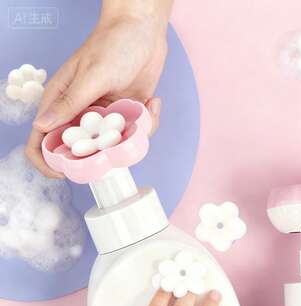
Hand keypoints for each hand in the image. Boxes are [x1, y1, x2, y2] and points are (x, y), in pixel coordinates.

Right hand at [26, 10, 168, 177]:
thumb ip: (69, 103)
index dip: (48, 162)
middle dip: (100, 156)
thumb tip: (43, 127)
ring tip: (141, 112)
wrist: (143, 30)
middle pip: (80, 153)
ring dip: (130, 140)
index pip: (41, 141)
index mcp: (60, 103)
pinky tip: (151, 102)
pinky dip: (147, 124)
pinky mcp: (125, 116)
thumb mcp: (91, 76)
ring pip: (111, 149)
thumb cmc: (113, 44)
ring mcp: (103, 118)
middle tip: (118, 141)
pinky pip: (134, 135)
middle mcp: (80, 114)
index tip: (65, 172)